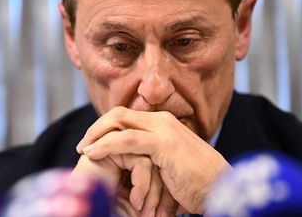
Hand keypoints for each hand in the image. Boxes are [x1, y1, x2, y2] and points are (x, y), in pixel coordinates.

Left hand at [76, 107, 231, 213]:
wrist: (219, 187)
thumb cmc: (195, 181)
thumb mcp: (170, 163)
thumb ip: (152, 155)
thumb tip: (133, 162)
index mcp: (163, 123)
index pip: (126, 116)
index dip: (105, 127)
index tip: (91, 144)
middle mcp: (162, 121)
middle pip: (119, 114)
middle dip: (96, 128)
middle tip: (82, 146)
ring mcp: (163, 130)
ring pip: (119, 122)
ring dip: (96, 135)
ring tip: (83, 151)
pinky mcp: (163, 144)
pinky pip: (126, 139)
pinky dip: (105, 145)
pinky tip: (92, 154)